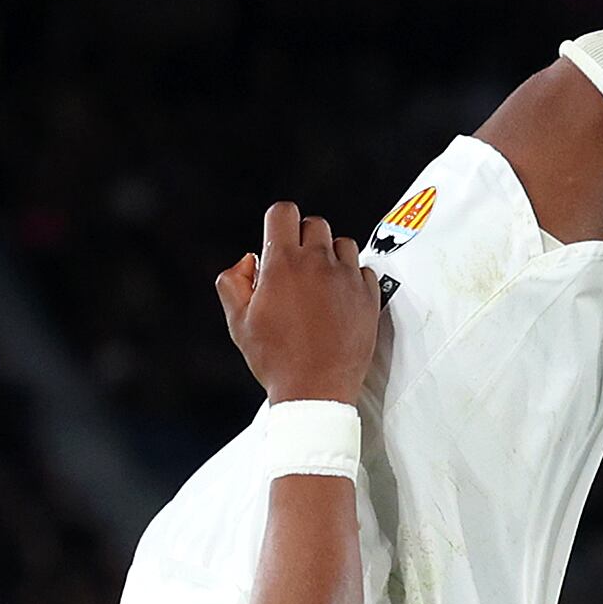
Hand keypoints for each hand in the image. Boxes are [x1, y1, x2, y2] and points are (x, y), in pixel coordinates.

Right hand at [216, 201, 381, 405]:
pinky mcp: (369, 297)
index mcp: (283, 264)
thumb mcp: (238, 321)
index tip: (277, 240)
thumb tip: (249, 260)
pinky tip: (340, 300)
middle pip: (314, 224)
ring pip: (342, 243)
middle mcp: (318, 263)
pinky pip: (364, 270)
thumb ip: (233, 281)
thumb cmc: (275, 360)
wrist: (315, 392)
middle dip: (303, 240)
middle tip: (297, 269)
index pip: (283, 212)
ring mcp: (347, 279)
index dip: (277, 223)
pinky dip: (352, 278)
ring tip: (320, 284)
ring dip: (330, 256)